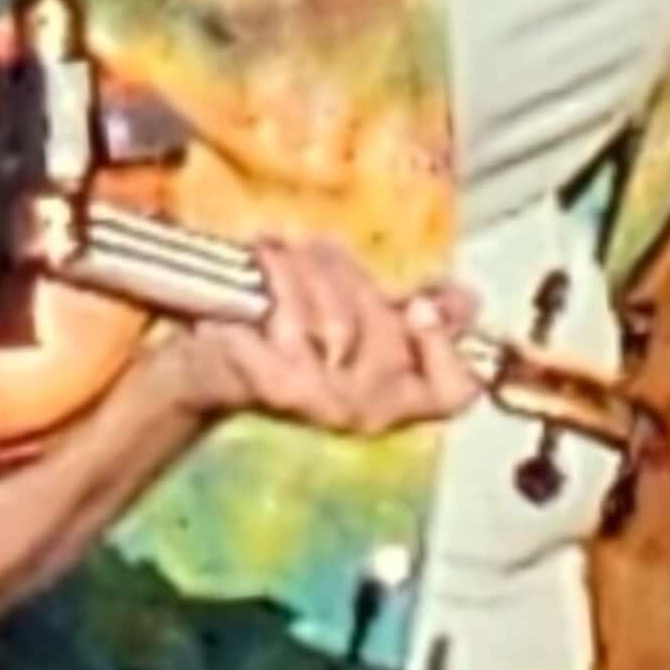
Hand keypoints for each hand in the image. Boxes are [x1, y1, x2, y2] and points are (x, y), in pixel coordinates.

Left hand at [172, 243, 481, 434]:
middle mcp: (364, 412)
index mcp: (395, 400)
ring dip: (307, 268)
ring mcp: (321, 403)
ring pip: (338, 317)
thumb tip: (466, 299)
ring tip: (279, 258)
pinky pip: (293, 310)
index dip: (446, 345)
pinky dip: (276, 269)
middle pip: (387, 331)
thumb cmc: (282, 338)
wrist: (202, 363)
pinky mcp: (278, 385)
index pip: (455, 390)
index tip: (419, 304)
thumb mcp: (359, 322)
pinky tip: (262, 258)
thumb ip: (416, 315)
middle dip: (348, 277)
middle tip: (316, 258)